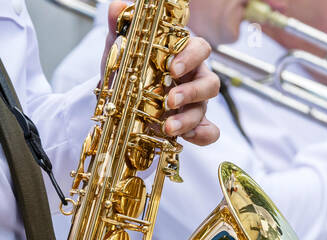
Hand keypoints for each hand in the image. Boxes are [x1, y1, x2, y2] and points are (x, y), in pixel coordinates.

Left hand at [101, 1, 219, 144]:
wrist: (116, 100)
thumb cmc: (127, 69)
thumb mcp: (119, 48)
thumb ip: (119, 27)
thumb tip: (116, 7)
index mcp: (183, 56)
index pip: (200, 49)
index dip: (191, 57)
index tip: (172, 67)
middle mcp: (193, 79)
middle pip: (210, 82)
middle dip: (191, 92)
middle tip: (169, 100)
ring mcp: (194, 104)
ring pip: (205, 110)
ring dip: (188, 119)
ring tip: (167, 128)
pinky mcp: (191, 125)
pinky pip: (209, 132)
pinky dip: (202, 136)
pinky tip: (185, 138)